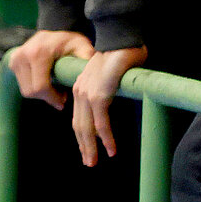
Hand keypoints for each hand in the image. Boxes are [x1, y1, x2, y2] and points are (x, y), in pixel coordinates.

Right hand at [7, 28, 95, 108]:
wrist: (54, 31)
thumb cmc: (70, 42)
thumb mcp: (82, 46)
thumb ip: (86, 58)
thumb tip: (89, 74)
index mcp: (39, 52)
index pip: (40, 86)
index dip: (52, 98)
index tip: (63, 100)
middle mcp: (24, 54)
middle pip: (31, 91)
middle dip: (47, 98)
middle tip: (61, 96)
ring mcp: (16, 58)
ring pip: (26, 90)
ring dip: (40, 94)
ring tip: (55, 88)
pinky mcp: (12, 62)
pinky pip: (22, 85)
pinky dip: (34, 88)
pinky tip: (45, 82)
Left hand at [71, 45, 146, 165]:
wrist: (121, 39)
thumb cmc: (121, 53)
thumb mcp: (108, 74)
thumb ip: (106, 86)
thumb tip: (111, 96)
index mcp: (81, 87)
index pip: (78, 117)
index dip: (82, 135)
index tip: (87, 149)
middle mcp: (80, 91)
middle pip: (79, 126)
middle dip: (84, 146)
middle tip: (89, 162)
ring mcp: (88, 93)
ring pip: (88, 128)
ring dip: (93, 147)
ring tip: (96, 161)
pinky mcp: (99, 95)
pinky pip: (102, 123)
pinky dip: (106, 138)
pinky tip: (111, 149)